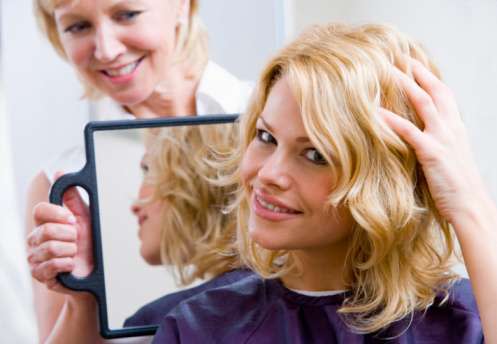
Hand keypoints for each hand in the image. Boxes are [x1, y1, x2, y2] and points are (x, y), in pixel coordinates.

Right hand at [27, 176, 93, 293]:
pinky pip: (51, 265)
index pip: (40, 210)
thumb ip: (72, 197)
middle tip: (76, 240)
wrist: (92, 271)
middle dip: (69, 236)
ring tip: (74, 252)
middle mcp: (35, 240)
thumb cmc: (87, 244)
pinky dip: (67, 264)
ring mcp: (35, 258)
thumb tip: (60, 172)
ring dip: (71, 251)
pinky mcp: (39, 274)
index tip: (72, 220)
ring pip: (50, 248)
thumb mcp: (84, 217)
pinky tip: (71, 264)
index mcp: (44, 223)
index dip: (58, 214)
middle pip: (46, 230)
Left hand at [380, 58, 485, 224]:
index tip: (413, 62)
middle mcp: (451, 127)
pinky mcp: (432, 153)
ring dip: (403, 85)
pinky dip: (392, 120)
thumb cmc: (457, 186)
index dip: (428, 76)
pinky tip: (375, 112)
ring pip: (422, 103)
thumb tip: (419, 135)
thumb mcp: (449, 157)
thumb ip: (436, 141)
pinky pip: (409, 131)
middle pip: (433, 90)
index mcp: (455, 128)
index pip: (442, 93)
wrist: (470, 206)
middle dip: (416, 71)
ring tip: (385, 71)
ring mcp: (443, 138)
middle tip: (398, 55)